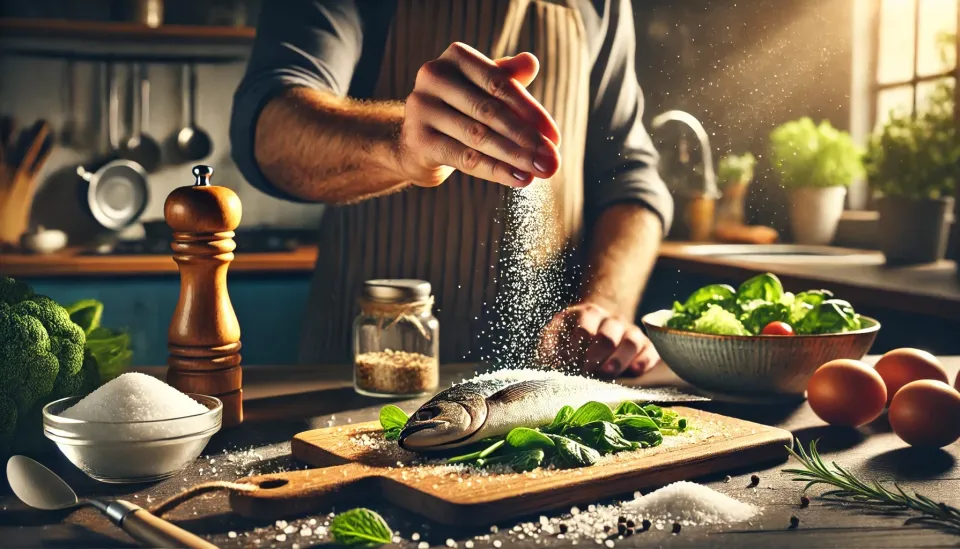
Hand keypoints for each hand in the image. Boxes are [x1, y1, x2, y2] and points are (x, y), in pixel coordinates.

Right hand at [396, 42, 561, 188]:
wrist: (419, 140)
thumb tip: (531, 62)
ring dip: (515, 157)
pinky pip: (464, 157)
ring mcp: (422, 107)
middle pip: (490, 112)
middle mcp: (434, 76)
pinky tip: (520, 179)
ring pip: (479, 137)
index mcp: (457, 57)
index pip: (500, 85)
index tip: (555, 137)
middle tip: (553, 162)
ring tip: (541, 172)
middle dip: (526, 139)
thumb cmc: (462, 109)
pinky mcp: (418, 138)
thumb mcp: (485, 89)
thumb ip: (508, 77)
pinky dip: (496, 170)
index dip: (531, 112)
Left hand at [539, 302, 659, 378]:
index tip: (567, 367)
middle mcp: (611, 319)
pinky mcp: (645, 345)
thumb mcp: (555, 336)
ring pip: (631, 341)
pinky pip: (650, 350)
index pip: (583, 331)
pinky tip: (636, 372)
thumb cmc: (571, 338)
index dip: (575, 350)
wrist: (598, 328)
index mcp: (588, 314)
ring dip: (618, 360)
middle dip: (595, 357)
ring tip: (607, 374)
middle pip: (607, 336)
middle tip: (586, 373)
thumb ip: (549, 347)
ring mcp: (630, 331)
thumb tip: (548, 365)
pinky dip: (644, 360)